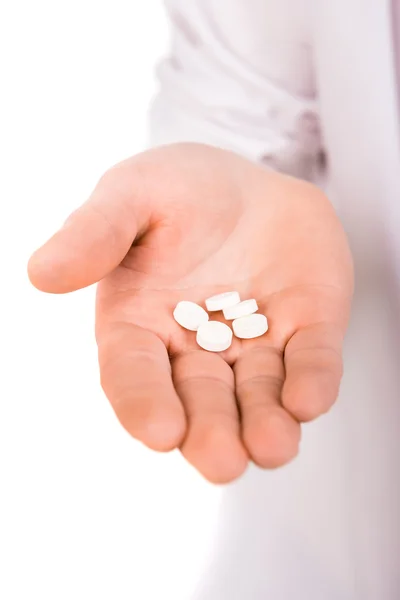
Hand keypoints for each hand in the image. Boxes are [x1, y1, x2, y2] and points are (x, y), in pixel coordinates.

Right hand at [28, 143, 352, 482]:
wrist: (246, 183)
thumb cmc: (176, 191)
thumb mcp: (131, 196)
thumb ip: (95, 233)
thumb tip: (41, 272)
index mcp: (141, 325)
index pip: (134, 374)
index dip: (143, 404)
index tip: (159, 432)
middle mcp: (196, 348)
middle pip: (200, 400)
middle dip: (211, 431)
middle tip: (222, 461)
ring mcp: (254, 343)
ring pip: (259, 394)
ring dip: (266, 423)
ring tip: (273, 446)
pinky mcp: (306, 328)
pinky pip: (311, 359)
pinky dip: (312, 380)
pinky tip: (310, 398)